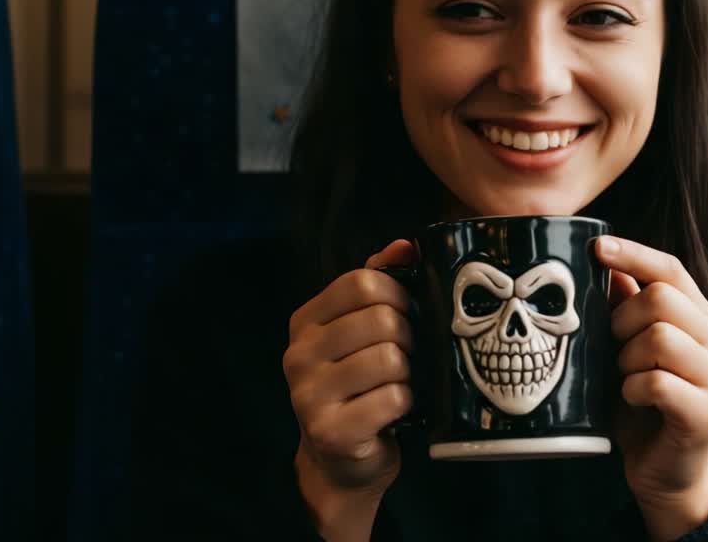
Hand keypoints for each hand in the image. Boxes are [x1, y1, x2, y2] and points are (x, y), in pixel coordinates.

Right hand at [282, 240, 416, 539]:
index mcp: (305, 321)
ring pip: (391, 359)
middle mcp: (299, 354)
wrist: (339, 461)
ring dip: (408, 373)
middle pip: (382, 319)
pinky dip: (406, 404)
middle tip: (405, 356)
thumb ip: (378, 283)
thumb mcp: (358, 331)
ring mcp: (309, 395)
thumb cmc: (357, 387)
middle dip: (408, 337)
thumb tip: (406, 245)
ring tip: (398, 383)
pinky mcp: (331, 431)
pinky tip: (395, 411)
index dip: (398, 293)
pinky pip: (393, 398)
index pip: (361, 281)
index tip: (406, 312)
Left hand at [596, 236, 707, 540]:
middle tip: (613, 347)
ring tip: (625, 377)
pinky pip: (657, 383)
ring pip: (660, 338)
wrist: (665, 473)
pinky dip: (632, 390)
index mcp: (699, 318)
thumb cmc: (641, 404)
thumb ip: (623, 308)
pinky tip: (633, 400)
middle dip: (622, 320)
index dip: (634, 253)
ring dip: (627, 358)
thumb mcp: (624, 349)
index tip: (596, 247)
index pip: (672, 269)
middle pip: (662, 299)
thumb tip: (606, 264)